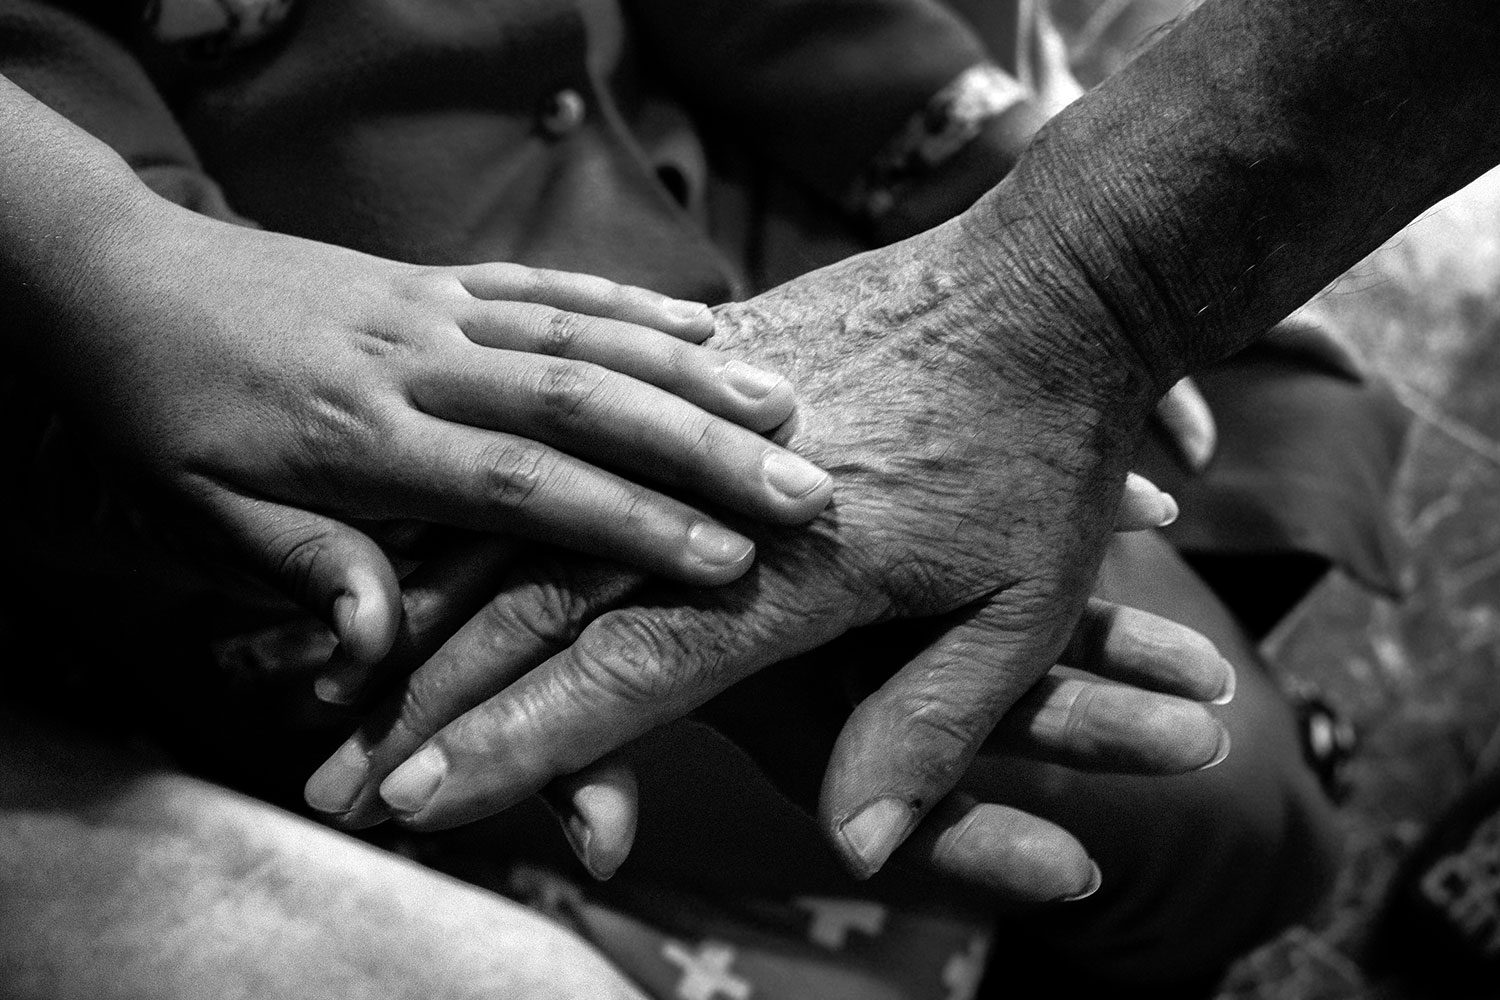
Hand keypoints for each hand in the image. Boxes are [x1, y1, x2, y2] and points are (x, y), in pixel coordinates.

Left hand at [30, 197, 832, 662]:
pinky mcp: (441, 278)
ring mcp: (435, 308)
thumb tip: (375, 636)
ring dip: (687, 367)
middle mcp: (416, 362)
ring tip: (781, 403)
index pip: (514, 485)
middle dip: (696, 444)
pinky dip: (630, 299)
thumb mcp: (197, 518)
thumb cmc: (156, 418)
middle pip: (578, 397)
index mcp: (360, 439)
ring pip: (582, 328)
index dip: (622, 522)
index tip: (722, 560)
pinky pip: (549, 279)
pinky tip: (704, 320)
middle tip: (798, 486)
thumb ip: (298, 570)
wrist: (114, 280)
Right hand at [306, 217, 1174, 872]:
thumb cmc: (1052, 452)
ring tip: (353, 663)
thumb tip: (849, 850)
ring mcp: (705, 422)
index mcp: (791, 570)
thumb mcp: (1021, 611)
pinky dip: (514, 499)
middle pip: (543, 604)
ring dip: (446, 603)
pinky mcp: (710, 366)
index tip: (418, 794)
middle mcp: (720, 496)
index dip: (519, 743)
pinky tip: (445, 534)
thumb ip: (927, 731)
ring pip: (543, 520)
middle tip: (337, 759)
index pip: (624, 675)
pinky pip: (584, 434)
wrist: (1056, 280)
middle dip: (434, 693)